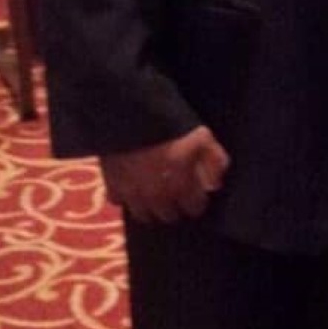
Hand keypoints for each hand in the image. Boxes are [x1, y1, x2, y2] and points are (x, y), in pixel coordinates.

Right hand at [100, 125, 229, 221]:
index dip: (197, 201)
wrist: (130, 112)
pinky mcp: (112, 184)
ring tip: (154, 194)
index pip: (194, 208)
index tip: (196, 193)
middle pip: (169, 216)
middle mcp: (157, 196)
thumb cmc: (170, 124)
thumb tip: (216, 184)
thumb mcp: (202, 136)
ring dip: (151, 207)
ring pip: (143, 215)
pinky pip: (119, 201)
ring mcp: (132, 193)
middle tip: (176, 193)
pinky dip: (126, 197)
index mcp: (181, 185)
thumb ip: (214, 161)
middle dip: (175, 207)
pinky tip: (132, 185)